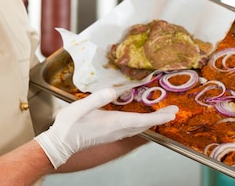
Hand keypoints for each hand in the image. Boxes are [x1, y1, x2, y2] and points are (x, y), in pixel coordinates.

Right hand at [35, 87, 177, 167]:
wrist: (61, 143)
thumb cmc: (69, 125)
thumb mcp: (80, 107)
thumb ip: (97, 98)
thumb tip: (113, 90)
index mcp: (112, 123)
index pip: (141, 120)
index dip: (158, 116)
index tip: (172, 112)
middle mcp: (116, 130)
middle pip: (144, 125)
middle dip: (159, 118)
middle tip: (173, 111)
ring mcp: (113, 134)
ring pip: (138, 128)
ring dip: (151, 121)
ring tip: (161, 114)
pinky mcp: (109, 135)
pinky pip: (131, 129)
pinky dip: (141, 123)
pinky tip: (139, 119)